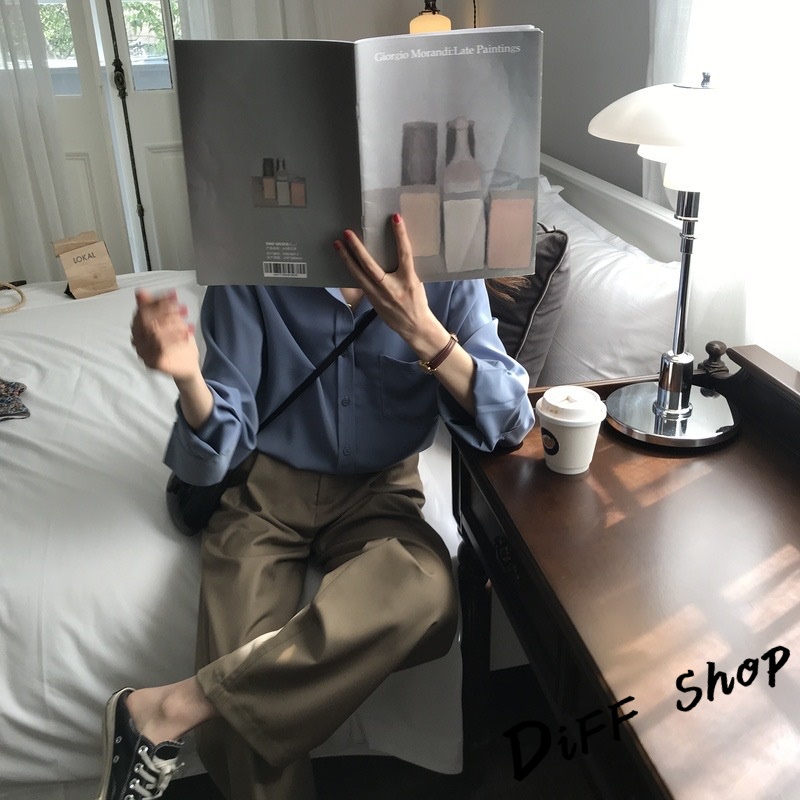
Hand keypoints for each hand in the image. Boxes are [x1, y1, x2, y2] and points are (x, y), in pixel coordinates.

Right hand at [131, 288, 200, 381]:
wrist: (187, 365)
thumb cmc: (176, 341)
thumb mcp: (170, 321)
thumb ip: (157, 307)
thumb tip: (141, 292)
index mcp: (137, 327)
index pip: (142, 310)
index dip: (158, 301)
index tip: (174, 295)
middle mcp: (136, 340)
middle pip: (145, 321)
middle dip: (166, 312)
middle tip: (184, 309)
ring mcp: (143, 352)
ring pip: (154, 334)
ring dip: (173, 326)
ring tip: (188, 324)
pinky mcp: (152, 363)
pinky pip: (161, 349)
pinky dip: (175, 340)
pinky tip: (187, 336)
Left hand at [333, 214, 446, 357]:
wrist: (415, 327)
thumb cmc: (417, 302)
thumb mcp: (416, 282)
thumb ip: (405, 268)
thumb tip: (395, 250)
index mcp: (408, 280)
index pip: (404, 253)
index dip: (400, 235)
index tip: (395, 218)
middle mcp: (392, 288)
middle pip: (370, 266)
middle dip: (358, 248)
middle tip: (347, 233)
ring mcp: (379, 296)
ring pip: (358, 275)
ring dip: (346, 259)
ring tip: (337, 244)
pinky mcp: (372, 301)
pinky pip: (359, 283)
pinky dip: (351, 270)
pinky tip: (344, 260)